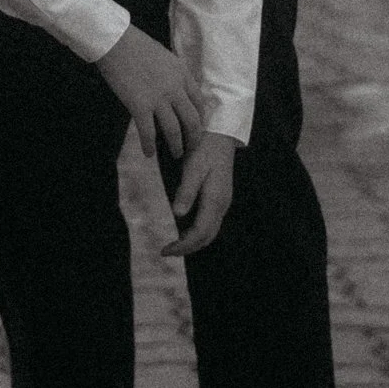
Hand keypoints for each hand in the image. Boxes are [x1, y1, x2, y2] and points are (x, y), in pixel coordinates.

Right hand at [96, 24, 201, 160]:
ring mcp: (158, 98)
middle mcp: (175, 88)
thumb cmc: (136, 45)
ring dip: (177, 146)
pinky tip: (148, 153)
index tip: (197, 127)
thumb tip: (176, 86)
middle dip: (194, 138)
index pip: (199, 102)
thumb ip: (173, 73)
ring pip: (174, 130)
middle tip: (191, 147)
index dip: (200, 118)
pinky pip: (148, 132)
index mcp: (182, 73)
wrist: (116, 42)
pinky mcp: (140, 106)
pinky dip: (149, 146)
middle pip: (192, 120)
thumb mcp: (165, 56)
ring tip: (176, 154)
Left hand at [164, 131, 237, 255]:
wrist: (220, 136)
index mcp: (215, 200)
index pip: (200, 233)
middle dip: (187, 248)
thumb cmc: (204, 149)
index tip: (165, 250)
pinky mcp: (220, 198)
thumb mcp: (193, 168)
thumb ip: (186, 191)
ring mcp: (223, 202)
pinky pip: (210, 223)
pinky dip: (197, 232)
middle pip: (207, 237)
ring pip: (210, 231)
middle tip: (166, 251)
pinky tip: (184, 230)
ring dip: (193, 241)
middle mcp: (222, 205)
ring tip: (173, 245)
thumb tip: (177, 214)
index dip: (183, 246)